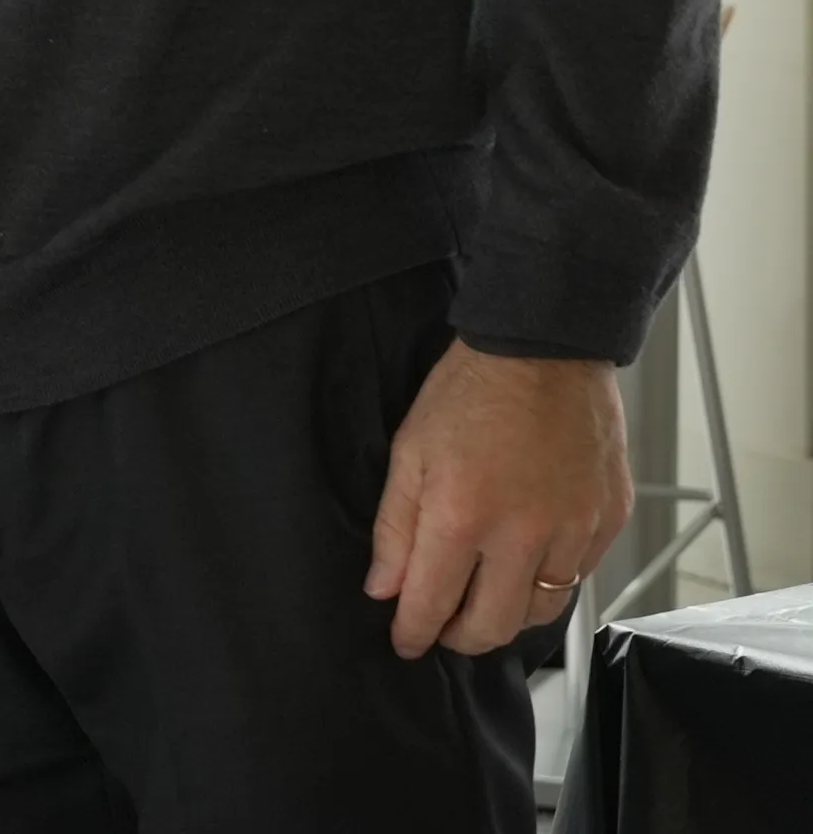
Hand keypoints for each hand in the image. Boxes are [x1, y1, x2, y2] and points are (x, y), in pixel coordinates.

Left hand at [367, 340, 628, 658]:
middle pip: (496, 626)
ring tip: (486, 596)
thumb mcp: (410, 451)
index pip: (434, 603)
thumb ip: (396, 527)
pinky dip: (551, 579)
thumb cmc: (471, 391)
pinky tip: (528, 560)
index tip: (406, 644)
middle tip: (445, 627)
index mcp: (463, 516)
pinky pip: (580, 575)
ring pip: (543, 609)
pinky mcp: (609, 521)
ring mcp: (575, 530)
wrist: (546, 350)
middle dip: (463, 638)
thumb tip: (384, 588)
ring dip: (510, 614)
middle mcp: (524, 533)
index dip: (415, 633)